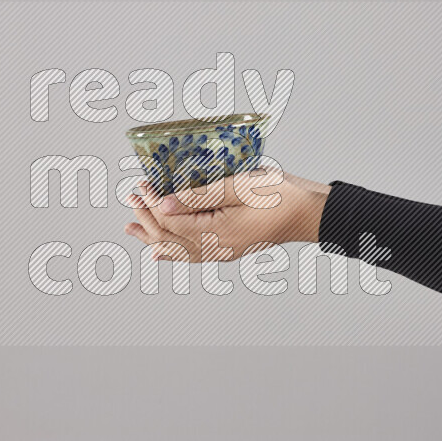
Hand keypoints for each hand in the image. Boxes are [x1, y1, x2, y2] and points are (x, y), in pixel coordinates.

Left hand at [124, 170, 330, 262]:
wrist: (311, 212)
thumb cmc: (281, 194)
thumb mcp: (239, 187)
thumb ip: (199, 196)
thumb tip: (163, 205)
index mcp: (218, 234)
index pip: (171, 222)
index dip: (151, 205)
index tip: (141, 186)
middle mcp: (217, 249)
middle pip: (169, 239)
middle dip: (146, 218)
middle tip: (131, 197)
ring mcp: (223, 252)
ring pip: (178, 251)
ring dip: (152, 237)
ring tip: (130, 228)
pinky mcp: (229, 248)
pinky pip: (192, 256)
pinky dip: (172, 252)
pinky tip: (161, 253)